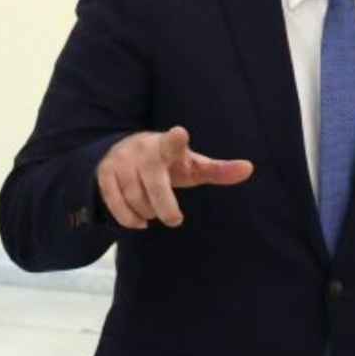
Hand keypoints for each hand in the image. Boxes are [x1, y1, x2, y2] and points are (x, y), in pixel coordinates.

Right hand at [96, 126, 253, 228]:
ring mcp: (121, 162)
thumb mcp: (193, 164)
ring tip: (155, 211)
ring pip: (137, 199)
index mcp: (168, 145)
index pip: (173, 142)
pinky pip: (116, 204)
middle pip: (156, 189)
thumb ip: (219, 170)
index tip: (180, 134)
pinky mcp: (104, 175)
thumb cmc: (169, 162)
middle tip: (176, 219)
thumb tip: (250, 168)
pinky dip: (129, 218)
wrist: (124, 152)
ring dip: (149, 212)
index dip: (176, 140)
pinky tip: (140, 221)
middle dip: (167, 210)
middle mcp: (143, 151)